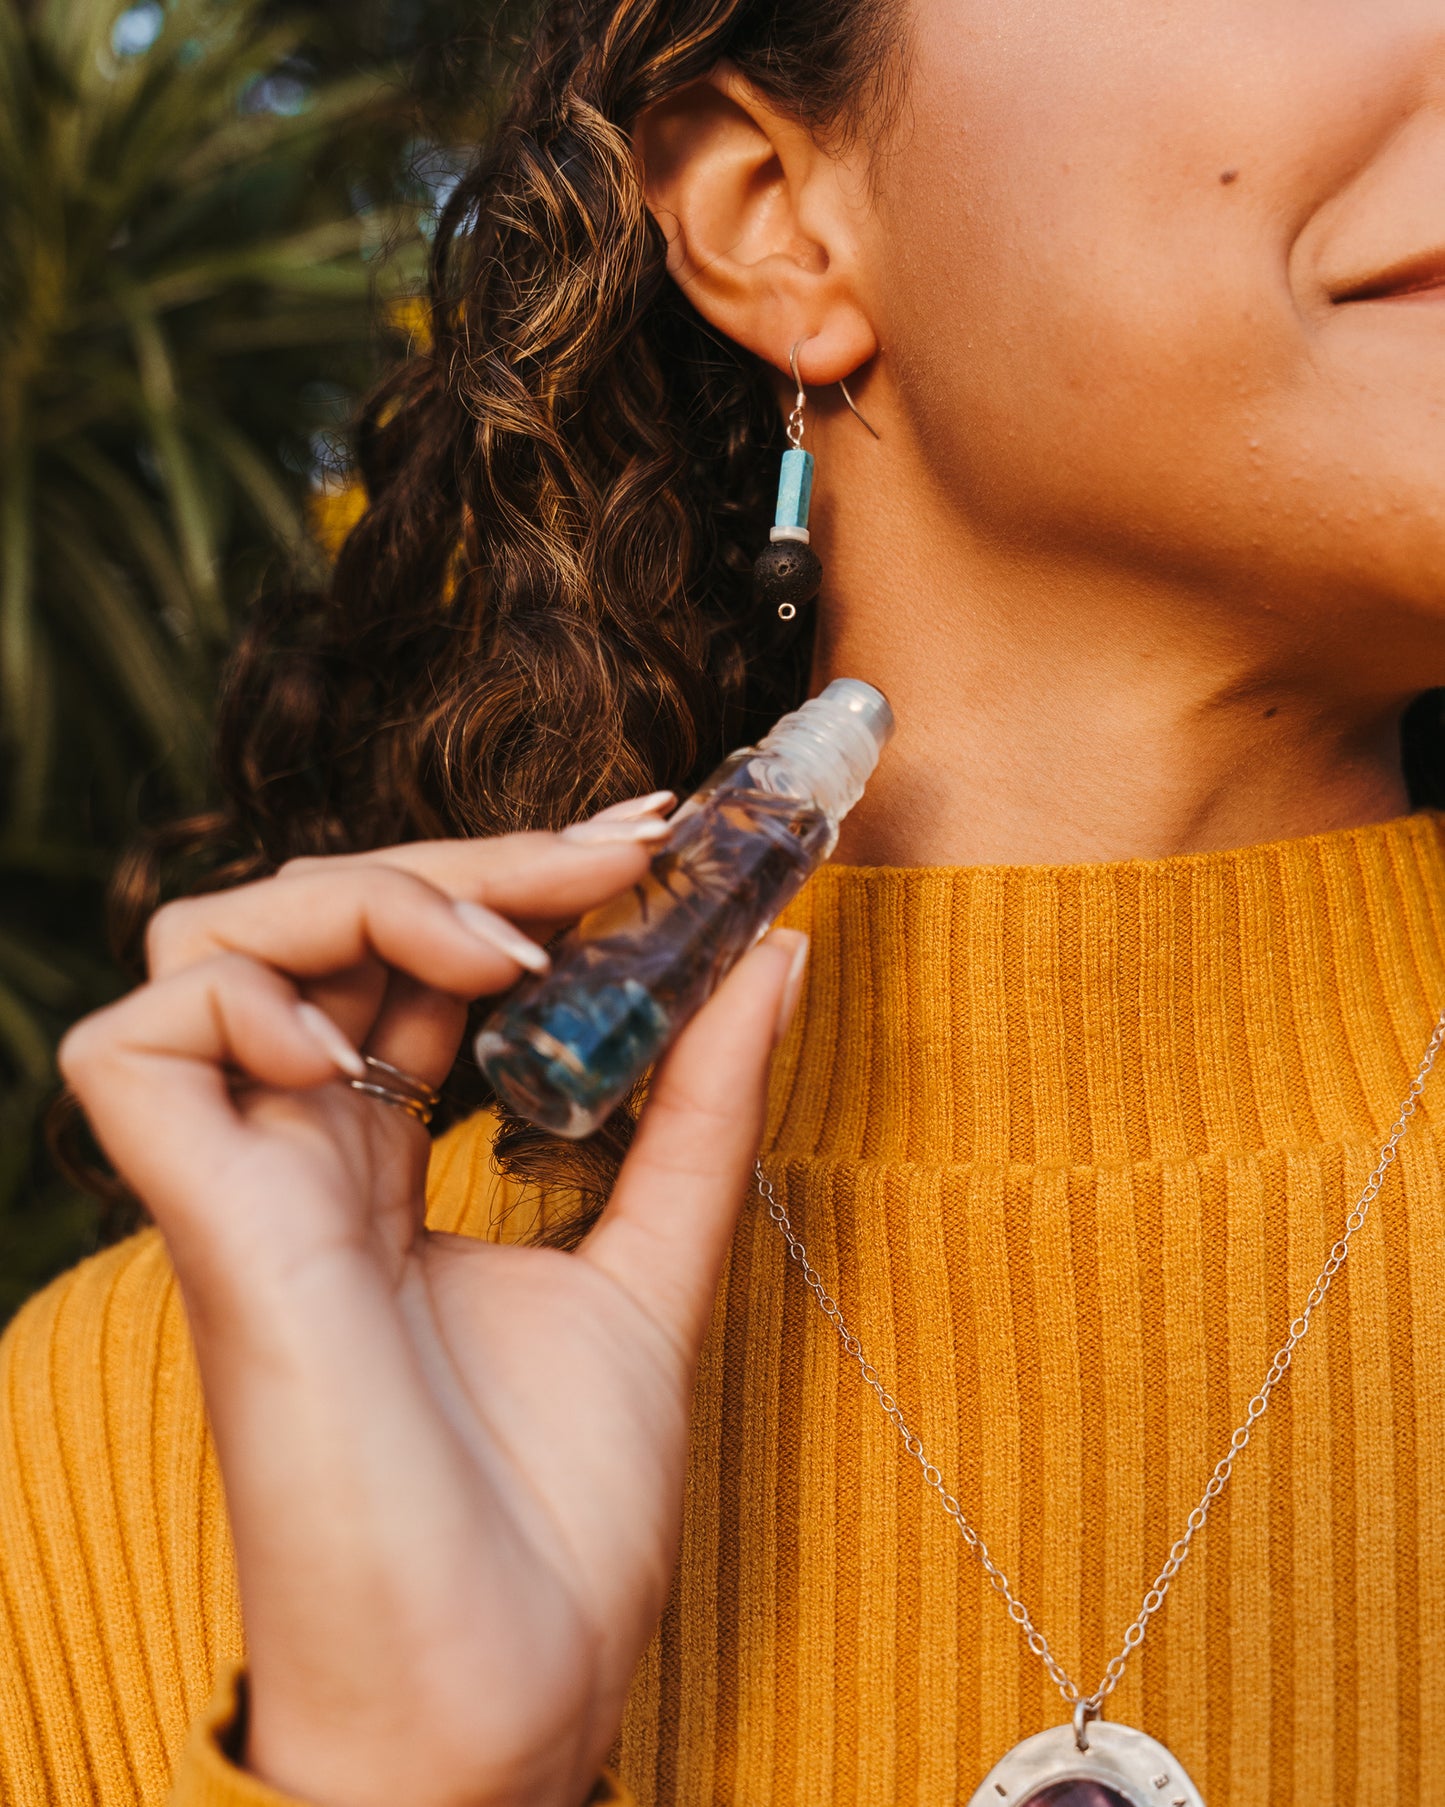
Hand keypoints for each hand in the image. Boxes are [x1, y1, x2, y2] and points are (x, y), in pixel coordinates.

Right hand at [59, 809, 806, 1806]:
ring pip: (214, 944)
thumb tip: (773, 957)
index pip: (419, 961)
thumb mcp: (654, 1265)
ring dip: (366, 896)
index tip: (650, 834)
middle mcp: (306, 1152)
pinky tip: (362, 1037)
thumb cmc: (555, 1511)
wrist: (501, 1691)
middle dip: (472, 856)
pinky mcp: (209, 1231)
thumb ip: (700, 1111)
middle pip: (329, 921)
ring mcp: (247, 1185)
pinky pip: (139, 1047)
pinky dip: (240, 995)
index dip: (517, 876)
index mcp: (390, 1160)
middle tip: (618, 850)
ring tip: (506, 948)